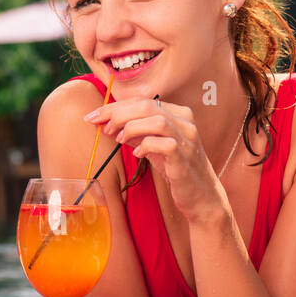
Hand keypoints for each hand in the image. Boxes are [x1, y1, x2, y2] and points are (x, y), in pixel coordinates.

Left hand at [83, 96, 223, 223]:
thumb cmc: (175, 168)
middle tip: (102, 127)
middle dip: (118, 114)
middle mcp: (185, 122)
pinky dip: (146, 146)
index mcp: (177, 113)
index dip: (115, 106)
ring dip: (131, 128)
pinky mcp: (185, 158)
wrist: (201, 195)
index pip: (142, 101)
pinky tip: (137, 153)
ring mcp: (188, 139)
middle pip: (146, 106)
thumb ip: (134, 133)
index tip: (94, 116)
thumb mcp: (153, 146)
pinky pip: (164, 144)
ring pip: (156, 121)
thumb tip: (107, 124)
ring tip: (119, 140)